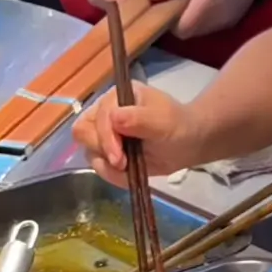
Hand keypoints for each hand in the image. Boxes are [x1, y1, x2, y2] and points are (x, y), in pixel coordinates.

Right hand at [73, 82, 207, 179]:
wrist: (188, 143)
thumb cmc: (177, 126)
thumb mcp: (163, 121)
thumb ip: (139, 119)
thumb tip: (114, 118)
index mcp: (116, 97)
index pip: (97, 117)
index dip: (106, 139)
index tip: (120, 158)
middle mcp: (105, 112)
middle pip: (83, 132)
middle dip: (103, 151)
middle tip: (123, 164)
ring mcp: (104, 133)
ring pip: (89, 151)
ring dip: (107, 166)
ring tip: (130, 168)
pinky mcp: (108, 151)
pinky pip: (99, 166)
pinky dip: (113, 174)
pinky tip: (131, 173)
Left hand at [151, 0, 257, 39]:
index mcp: (203, 9)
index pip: (179, 30)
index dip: (169, 23)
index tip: (165, 8)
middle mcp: (215, 21)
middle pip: (189, 33)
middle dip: (179, 22)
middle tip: (175, 3)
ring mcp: (226, 23)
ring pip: (201, 31)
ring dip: (192, 21)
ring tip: (190, 1)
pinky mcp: (234, 20)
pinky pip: (213, 26)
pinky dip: (205, 19)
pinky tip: (205, 3)